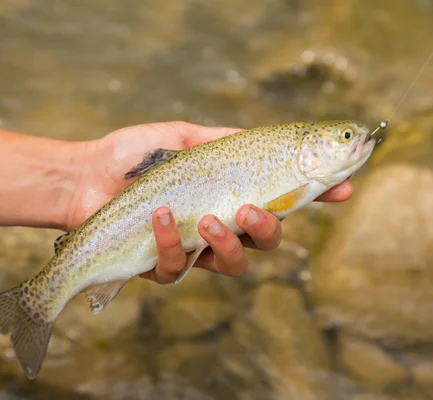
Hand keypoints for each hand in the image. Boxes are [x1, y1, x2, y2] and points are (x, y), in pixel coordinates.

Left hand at [67, 121, 353, 282]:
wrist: (87, 175)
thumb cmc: (137, 156)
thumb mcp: (188, 139)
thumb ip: (226, 141)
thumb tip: (269, 136)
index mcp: (233, 195)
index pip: (284, 199)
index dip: (318, 196)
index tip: (346, 187)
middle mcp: (221, 227)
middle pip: (265, 242)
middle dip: (268, 230)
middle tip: (252, 210)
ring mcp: (193, 250)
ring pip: (231, 265)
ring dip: (227, 245)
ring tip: (209, 221)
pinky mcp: (162, 264)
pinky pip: (178, 266)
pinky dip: (170, 242)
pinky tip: (160, 216)